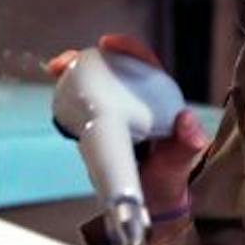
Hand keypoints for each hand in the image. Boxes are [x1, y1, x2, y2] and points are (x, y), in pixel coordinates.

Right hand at [46, 34, 209, 212]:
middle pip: (114, 70)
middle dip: (90, 58)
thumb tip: (188, 123)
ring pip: (96, 84)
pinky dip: (70, 95)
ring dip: (75, 72)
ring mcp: (118, 113)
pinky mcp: (101, 126)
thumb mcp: (179, 161)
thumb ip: (186, 144)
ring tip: (57, 69)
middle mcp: (138, 103)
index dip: (129, 51)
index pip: (146, 67)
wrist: (151, 201)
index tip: (110, 43)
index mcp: (160, 102)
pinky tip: (56, 90)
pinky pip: (85, 105)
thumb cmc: (169, 177)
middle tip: (69, 59)